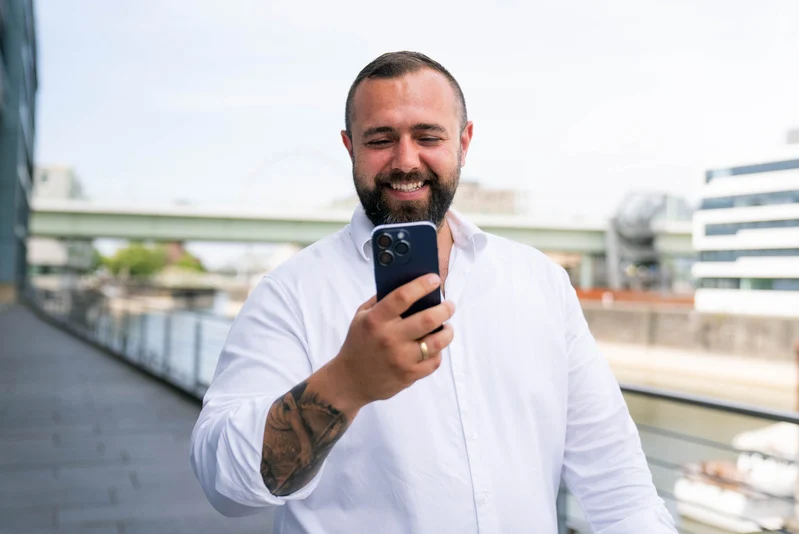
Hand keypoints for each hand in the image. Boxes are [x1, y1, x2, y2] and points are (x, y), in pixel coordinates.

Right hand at [326, 274, 454, 411]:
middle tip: (449, 305)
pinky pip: (434, 361)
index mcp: (375, 320)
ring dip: (447, 332)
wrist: (350, 379)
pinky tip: (434, 346)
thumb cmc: (359, 342)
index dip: (422, 285)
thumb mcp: (361, 316)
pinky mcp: (409, 375)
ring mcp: (400, 359)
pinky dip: (438, 352)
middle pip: (428, 320)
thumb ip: (381, 300)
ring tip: (447, 326)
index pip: (403, 296)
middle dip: (444, 309)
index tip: (435, 279)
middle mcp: (389, 339)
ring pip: (437, 342)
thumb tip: (410, 283)